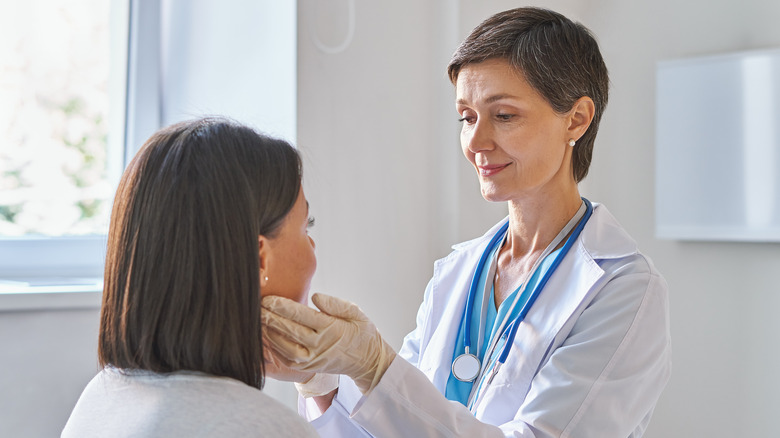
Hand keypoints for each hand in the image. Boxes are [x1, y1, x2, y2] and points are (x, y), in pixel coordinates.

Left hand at [261, 293, 395, 393]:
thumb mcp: (357, 313)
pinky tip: (266, 336)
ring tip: (257, 321)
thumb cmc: (361, 333)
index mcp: (332, 328)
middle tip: (256, 306)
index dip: (282, 306)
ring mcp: (313, 359)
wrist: (367, 361)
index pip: (301, 315)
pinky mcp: (308, 368)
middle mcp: (320, 345)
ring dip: (268, 333)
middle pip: (289, 330)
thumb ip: (336, 304)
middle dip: (270, 317)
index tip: (269, 298)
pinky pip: (286, 358)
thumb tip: (315, 297)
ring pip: (284, 346)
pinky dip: (274, 347)